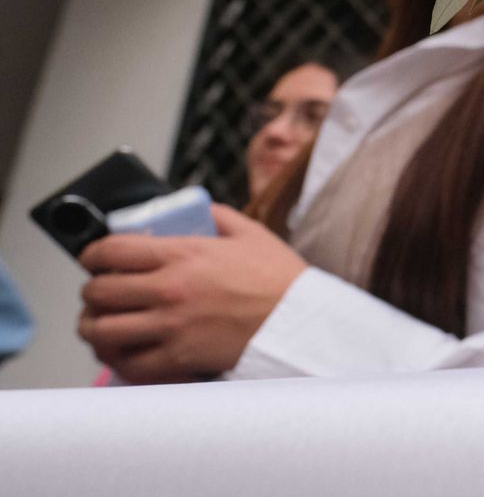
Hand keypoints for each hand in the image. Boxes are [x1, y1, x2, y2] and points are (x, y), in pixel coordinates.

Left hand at [77, 205, 307, 381]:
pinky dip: (118, 359)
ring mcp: (171, 327)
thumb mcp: (250, 233)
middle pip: (97, 293)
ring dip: (95, 327)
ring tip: (103, 325)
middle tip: (100, 293)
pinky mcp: (178, 359)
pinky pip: (127, 365)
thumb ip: (216, 216)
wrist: (301, 322)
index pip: (111, 251)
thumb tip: (193, 210)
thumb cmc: (279, 278)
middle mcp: (170, 290)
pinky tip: (125, 351)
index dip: (91, 255)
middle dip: (91, 293)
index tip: (93, 260)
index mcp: (183, 255)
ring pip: (101, 332)